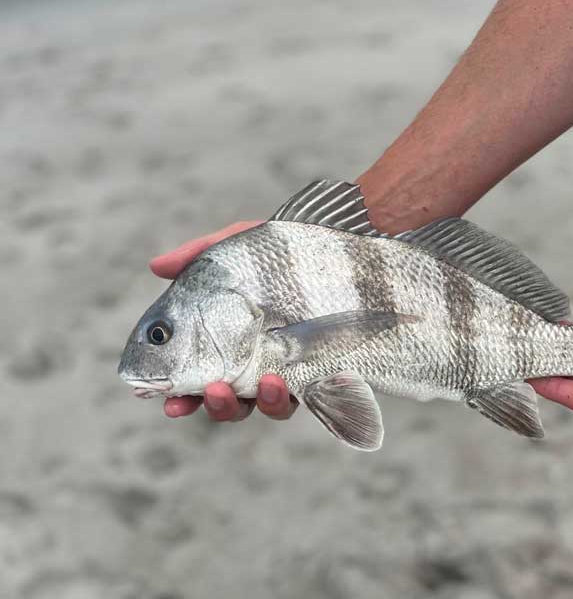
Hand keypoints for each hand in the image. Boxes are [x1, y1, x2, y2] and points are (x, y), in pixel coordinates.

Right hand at [150, 222, 297, 421]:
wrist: (338, 248)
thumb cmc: (282, 250)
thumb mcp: (238, 245)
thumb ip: (198, 256)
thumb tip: (156, 267)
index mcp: (225, 340)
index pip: (197, 376)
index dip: (180, 395)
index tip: (168, 401)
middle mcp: (253, 360)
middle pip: (226, 399)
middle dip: (213, 405)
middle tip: (206, 395)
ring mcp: (285, 368)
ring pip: (260, 405)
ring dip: (247, 404)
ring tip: (247, 386)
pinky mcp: (316, 372)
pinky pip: (299, 398)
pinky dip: (282, 397)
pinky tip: (276, 381)